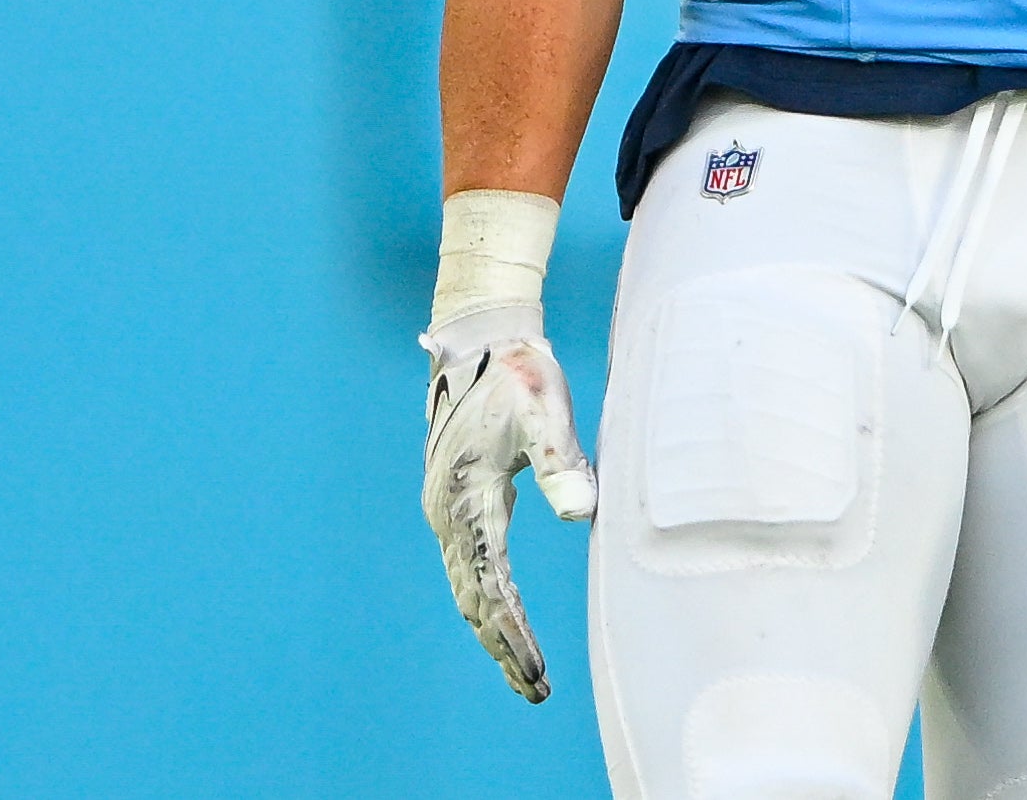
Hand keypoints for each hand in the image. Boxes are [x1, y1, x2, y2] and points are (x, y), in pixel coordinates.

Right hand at [421, 305, 599, 701]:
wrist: (480, 336)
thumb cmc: (518, 370)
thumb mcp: (543, 408)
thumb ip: (559, 461)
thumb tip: (579, 514)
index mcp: (466, 498)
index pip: (491, 584)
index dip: (514, 633)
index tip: (537, 671)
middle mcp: (448, 513)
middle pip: (474, 599)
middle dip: (503, 647)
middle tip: (536, 690)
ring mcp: (448, 510)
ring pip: (468, 587)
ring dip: (494, 631)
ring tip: (525, 672)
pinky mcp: (459, 501)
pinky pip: (471, 565)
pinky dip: (488, 600)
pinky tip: (508, 620)